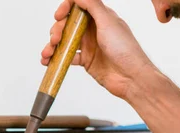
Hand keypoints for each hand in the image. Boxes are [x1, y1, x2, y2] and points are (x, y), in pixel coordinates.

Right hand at [41, 0, 155, 99]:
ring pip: (65, 41)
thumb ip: (92, 5)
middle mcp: (93, 30)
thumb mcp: (108, 22)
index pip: (78, 7)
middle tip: (55, 39)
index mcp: (100, 17)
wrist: (131, 77)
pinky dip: (56, 59)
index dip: (65, 9)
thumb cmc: (125, 50)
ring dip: (53, 46)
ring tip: (48, 53)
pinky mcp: (86, 61)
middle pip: (68, 24)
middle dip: (57, 30)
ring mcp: (89, 46)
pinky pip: (67, 57)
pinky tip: (49, 61)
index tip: (59, 16)